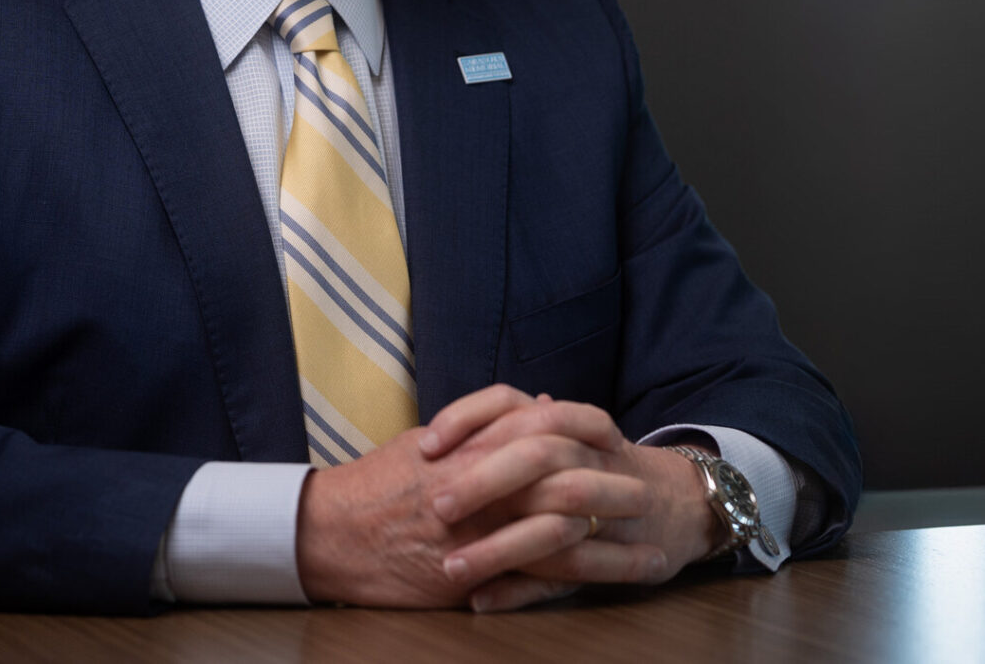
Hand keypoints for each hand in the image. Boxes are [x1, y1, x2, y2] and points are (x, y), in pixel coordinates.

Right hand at [296, 383, 662, 607]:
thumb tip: (542, 405)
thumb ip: (487, 423)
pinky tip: (618, 578)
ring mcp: (482, 527)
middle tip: (647, 492)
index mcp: (472, 442)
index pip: (546, 422)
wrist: (331, 535)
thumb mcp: (432, 439)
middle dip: (613, 483)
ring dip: (615, 534)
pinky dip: (590, 574)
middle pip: (567, 473)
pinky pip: (545, 575)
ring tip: (653, 543)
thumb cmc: (377, 486)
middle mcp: (483, 480)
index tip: (616, 439)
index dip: (589, 427)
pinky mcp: (477, 571)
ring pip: (566, 526)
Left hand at [422, 390, 718, 611]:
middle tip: (437, 506)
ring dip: (496, 550)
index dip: (466, 420)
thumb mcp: (556, 432)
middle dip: (483, 483)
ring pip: (550, 528)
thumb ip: (506, 424)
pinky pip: (562, 578)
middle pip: (535, 458)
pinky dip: (520, 592)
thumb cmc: (597, 464)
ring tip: (449, 569)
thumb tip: (433, 434)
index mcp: (564, 427)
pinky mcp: (604, 560)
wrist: (673, 501)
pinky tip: (481, 601)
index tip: (424, 445)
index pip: (511, 404)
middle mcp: (584, 462)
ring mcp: (598, 514)